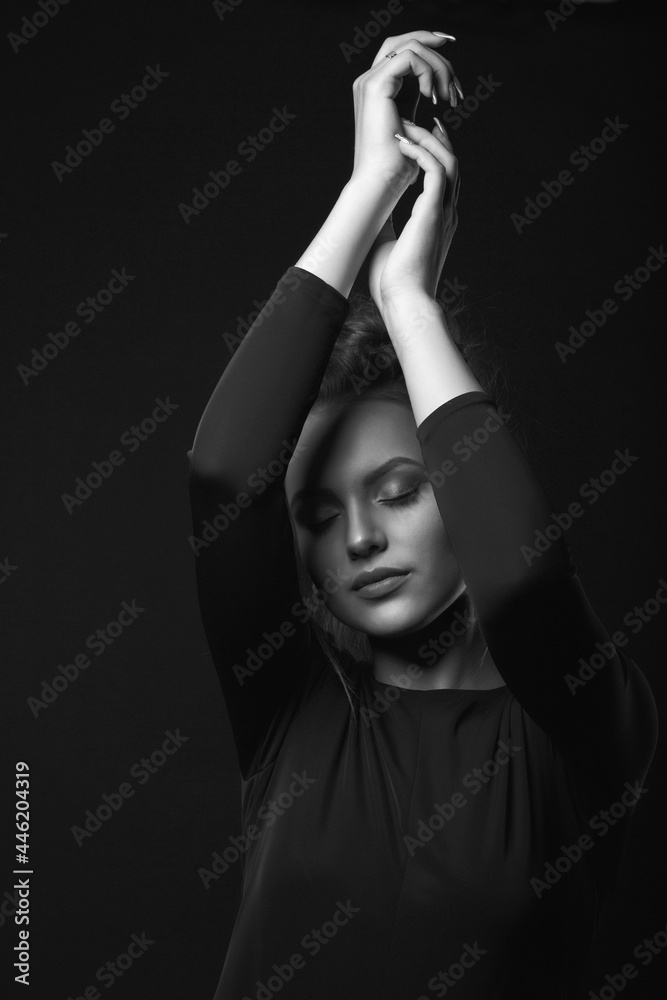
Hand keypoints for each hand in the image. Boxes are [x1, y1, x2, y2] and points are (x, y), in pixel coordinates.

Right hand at [351, 30, 457, 200]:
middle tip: (455, 84)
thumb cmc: (399, 166)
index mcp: (380, 89)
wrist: (382, 181)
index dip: (431, 50)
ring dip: (438, 67)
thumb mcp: (416, 129)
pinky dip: (428, 72)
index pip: (405, 51)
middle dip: (437, 52)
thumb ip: (424, 103)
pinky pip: (409, 57)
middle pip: (406, 40)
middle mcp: (371, 80)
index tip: (454, 75)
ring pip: (411, 45)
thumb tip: (446, 91)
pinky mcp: (375, 86)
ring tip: (447, 96)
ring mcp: (370, 81)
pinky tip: (432, 96)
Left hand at [368, 119, 459, 309]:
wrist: (404, 301)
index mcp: (438, 221)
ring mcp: (443, 213)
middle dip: (435, 139)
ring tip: (406, 128)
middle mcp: (446, 214)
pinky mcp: (434, 213)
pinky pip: (436, 170)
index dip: (433, 155)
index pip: (444, 179)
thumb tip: (372, 214)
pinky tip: (403, 144)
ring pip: (448, 161)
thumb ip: (387, 225)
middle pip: (451, 164)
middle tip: (415, 121)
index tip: (416, 139)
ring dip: (427, 140)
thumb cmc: (394, 283)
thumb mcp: (388, 245)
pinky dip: (421, 152)